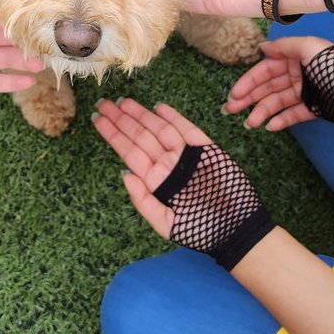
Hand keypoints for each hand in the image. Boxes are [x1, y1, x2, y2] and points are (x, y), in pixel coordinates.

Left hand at [0, 0, 43, 112]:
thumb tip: (7, 7)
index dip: (19, 14)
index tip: (42, 14)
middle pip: (6, 37)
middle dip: (27, 39)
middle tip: (52, 41)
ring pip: (6, 59)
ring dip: (25, 60)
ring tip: (45, 62)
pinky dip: (13, 82)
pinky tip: (30, 80)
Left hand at [92, 97, 274, 269]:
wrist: (236, 231)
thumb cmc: (200, 231)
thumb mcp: (165, 223)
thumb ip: (143, 201)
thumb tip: (125, 175)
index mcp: (155, 181)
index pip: (130, 153)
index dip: (113, 135)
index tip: (98, 119)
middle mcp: (168, 165)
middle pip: (140, 137)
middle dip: (121, 120)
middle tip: (103, 103)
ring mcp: (186, 156)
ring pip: (159, 130)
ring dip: (142, 115)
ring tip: (123, 102)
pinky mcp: (207, 149)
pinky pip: (188, 130)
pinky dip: (174, 118)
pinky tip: (158, 107)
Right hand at [224, 36, 332, 129]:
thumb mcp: (310, 48)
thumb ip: (285, 46)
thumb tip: (263, 47)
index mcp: (297, 57)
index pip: (267, 69)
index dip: (250, 80)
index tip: (235, 93)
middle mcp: (299, 73)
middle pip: (269, 86)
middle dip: (250, 98)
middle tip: (232, 110)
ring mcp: (306, 92)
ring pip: (278, 102)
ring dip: (262, 112)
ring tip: (250, 124)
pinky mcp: (314, 109)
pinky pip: (293, 114)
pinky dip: (281, 120)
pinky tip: (270, 126)